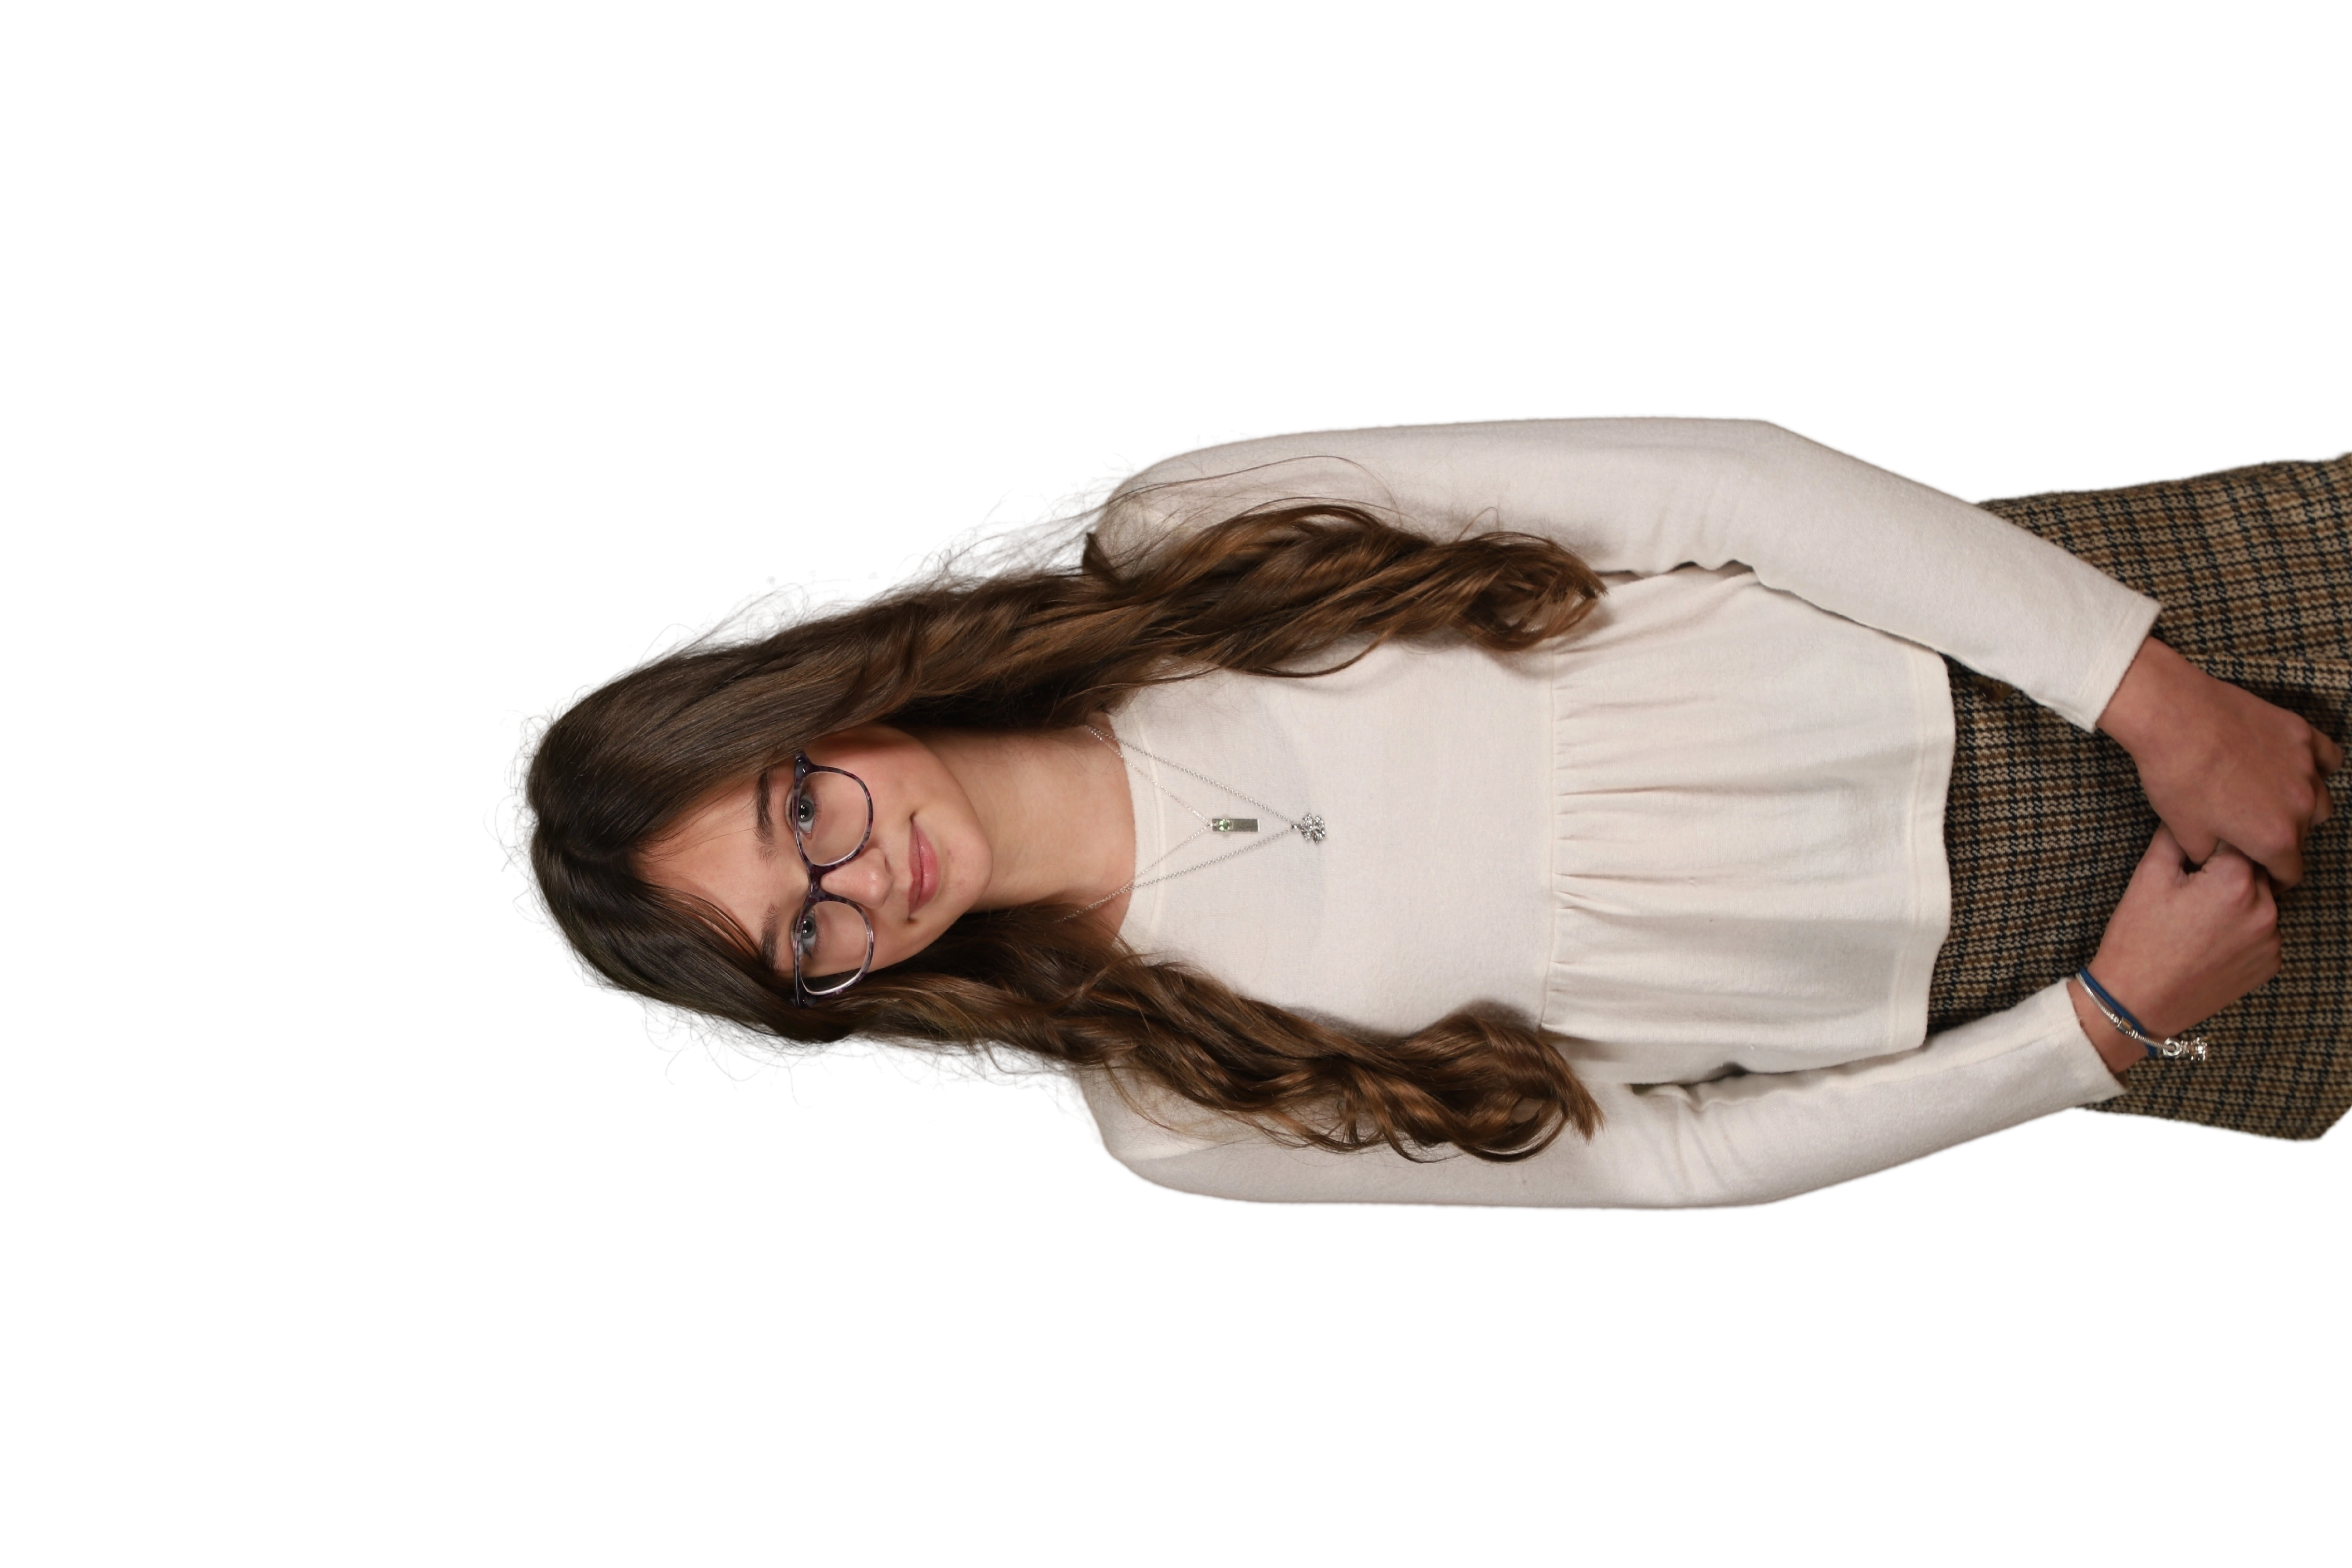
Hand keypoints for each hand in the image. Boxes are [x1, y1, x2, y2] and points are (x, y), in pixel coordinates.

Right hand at [2083, 824, 2282, 1047]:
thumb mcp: (2148, 876)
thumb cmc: (2138, 939)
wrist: (2137, 1002)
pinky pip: (2264, 931)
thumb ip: (2176, 836)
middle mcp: (2265, 909)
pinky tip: (2211, 939)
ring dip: (2238, 899)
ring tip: (2199, 919)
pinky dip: (2244, 929)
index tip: (2190, 859)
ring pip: (2260, 899)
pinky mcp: (2271, 964)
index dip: (2210, 846)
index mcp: (2235, 881)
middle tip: (2190, 891)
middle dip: (2226, 872)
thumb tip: (2191, 815)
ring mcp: (2272, 940)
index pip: (2235, 840)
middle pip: (2253, 869)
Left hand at [2101, 638, 2344, 889]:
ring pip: (2319, 799)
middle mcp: (2301, 805)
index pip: (2290, 872)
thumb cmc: (2176, 777)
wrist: (2174, 719)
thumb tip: (2213, 859)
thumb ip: (2210, 855)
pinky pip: (2327, 757)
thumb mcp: (2184, 832)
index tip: (2264, 876)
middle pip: (2302, 834)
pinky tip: (2297, 769)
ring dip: (2300, 807)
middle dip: (2280, 839)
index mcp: (2275, 837)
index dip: (2275, 879)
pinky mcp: (2301, 733)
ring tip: (2271, 802)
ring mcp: (2305, 767)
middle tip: (2254, 831)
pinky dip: (2317, 767)